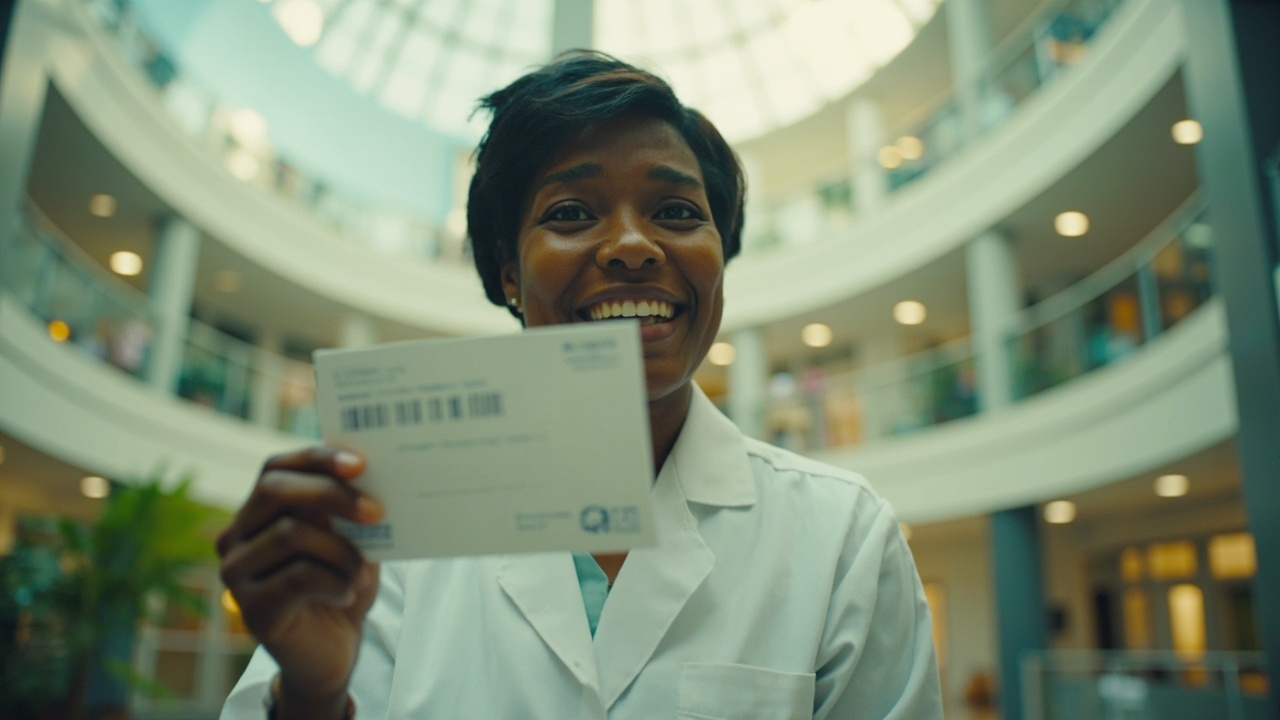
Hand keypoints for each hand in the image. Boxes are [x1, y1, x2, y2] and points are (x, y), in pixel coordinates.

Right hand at [217, 447, 382, 712]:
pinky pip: (298, 578)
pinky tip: (348, 595)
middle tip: (377, 512)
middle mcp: (237, 538)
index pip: (274, 468)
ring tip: (363, 573)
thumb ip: (351, 512)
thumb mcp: (352, 542)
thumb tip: (373, 479)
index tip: (360, 464)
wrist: (331, 653)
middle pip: (274, 491)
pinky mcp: (251, 609)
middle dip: (331, 495)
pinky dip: (335, 582)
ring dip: (341, 551)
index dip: (315, 459)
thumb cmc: (341, 587)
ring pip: (290, 535)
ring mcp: (237, 574)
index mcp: (258, 513)